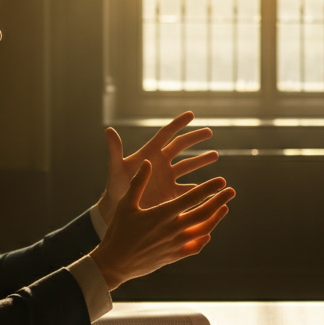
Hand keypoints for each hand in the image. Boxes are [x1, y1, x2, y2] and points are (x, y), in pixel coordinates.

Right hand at [90, 161, 234, 289]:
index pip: (192, 198)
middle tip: (231, 192)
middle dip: (219, 201)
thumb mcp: (126, 204)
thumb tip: (147, 162)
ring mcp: (175, 244)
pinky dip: (203, 239)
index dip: (208, 189)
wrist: (115, 264)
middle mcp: (173, 229)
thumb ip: (138, 182)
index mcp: (162, 214)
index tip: (221, 181)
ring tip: (224, 208)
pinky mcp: (173, 257)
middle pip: (203, 214)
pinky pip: (193, 248)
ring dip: (215, 219)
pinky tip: (207, 233)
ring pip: (202, 231)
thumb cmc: (118, 232)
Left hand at [97, 112, 217, 222]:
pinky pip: (189, 189)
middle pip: (181, 146)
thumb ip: (115, 150)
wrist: (117, 209)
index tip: (191, 115)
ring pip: (188, 166)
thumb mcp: (115, 168)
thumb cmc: (114, 186)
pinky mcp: (171, 194)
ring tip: (215, 155)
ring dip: (201, 160)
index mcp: (149, 153)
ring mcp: (167, 178)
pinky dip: (200, 188)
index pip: (166, 134)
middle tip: (209, 132)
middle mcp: (160, 163)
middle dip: (195, 138)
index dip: (178, 124)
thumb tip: (108, 130)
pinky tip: (212, 187)